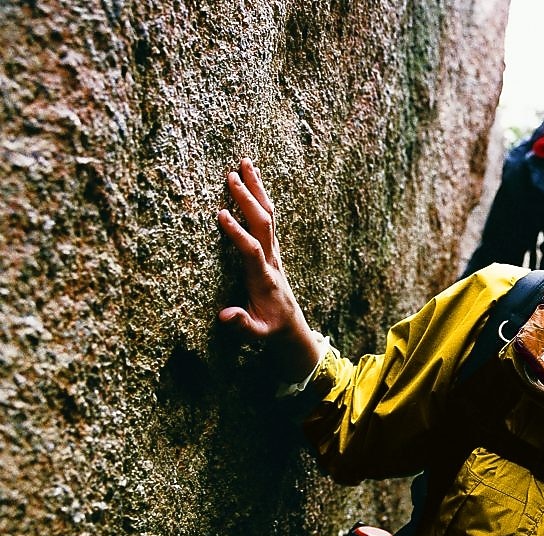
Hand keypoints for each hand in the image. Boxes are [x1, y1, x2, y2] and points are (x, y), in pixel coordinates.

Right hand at [217, 157, 320, 381]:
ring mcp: (274, 251)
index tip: (220, 214)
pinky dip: (260, 197)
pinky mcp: (272, 248)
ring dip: (256, 189)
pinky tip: (252, 179)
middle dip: (248, 200)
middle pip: (263, 224)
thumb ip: (243, 324)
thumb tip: (225, 316)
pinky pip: (268, 218)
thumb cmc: (269, 327)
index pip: (251, 250)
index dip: (237, 233)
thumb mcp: (256, 333)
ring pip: (268, 215)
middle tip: (232, 175)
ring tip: (245, 162)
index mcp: (263, 278)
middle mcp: (271, 259)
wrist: (290, 324)